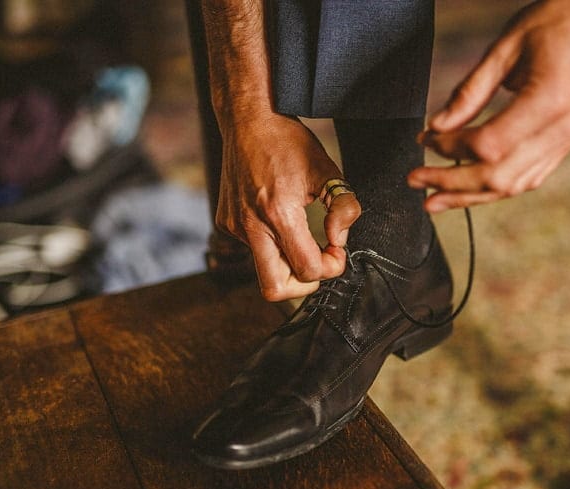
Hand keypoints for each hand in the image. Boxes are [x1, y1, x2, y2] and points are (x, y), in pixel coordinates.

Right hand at [217, 111, 360, 300]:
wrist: (247, 119)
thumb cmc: (289, 142)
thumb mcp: (328, 170)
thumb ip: (344, 207)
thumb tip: (338, 240)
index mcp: (278, 213)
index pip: (307, 270)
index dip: (330, 268)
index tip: (336, 250)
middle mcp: (251, 225)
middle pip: (275, 289)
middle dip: (303, 284)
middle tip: (318, 260)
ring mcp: (234, 225)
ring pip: (264, 268)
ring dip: (287, 260)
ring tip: (300, 232)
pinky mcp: (226, 222)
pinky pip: (252, 248)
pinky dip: (271, 242)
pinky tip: (278, 215)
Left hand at [408, 0, 569, 211]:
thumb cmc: (555, 21)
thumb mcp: (505, 48)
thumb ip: (470, 92)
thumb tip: (438, 125)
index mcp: (548, 102)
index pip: (488, 145)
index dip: (451, 148)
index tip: (426, 139)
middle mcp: (561, 130)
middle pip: (497, 176)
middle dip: (451, 183)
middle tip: (416, 181)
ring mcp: (566, 141)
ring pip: (511, 186)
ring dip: (469, 196)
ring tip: (434, 200)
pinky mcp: (565, 144)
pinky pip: (528, 178)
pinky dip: (495, 187)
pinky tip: (470, 190)